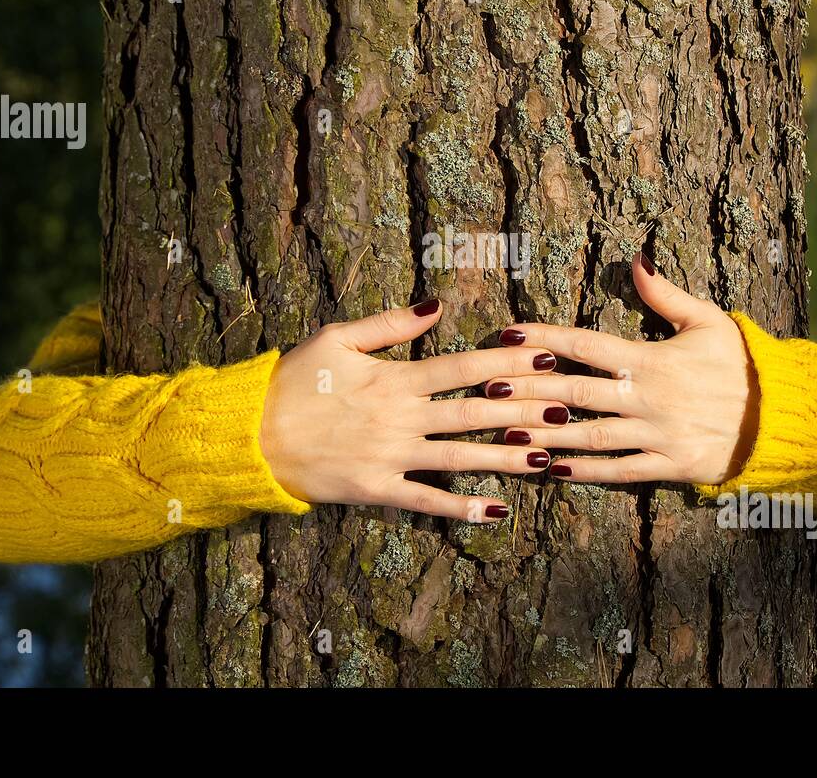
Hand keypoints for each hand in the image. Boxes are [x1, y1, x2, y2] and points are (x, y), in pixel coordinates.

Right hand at [260, 299, 570, 521]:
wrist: (249, 434)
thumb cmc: (293, 380)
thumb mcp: (337, 338)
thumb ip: (390, 324)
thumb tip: (437, 304)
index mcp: (394, 379)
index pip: (463, 368)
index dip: (507, 362)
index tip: (545, 355)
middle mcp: (400, 418)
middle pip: (474, 413)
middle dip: (523, 409)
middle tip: (568, 408)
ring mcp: (391, 456)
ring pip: (459, 458)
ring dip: (505, 459)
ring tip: (547, 458)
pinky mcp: (376, 489)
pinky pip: (425, 501)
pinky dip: (460, 508)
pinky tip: (496, 511)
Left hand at [484, 256, 760, 486]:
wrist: (785, 419)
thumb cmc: (743, 365)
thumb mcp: (709, 321)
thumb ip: (666, 295)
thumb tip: (637, 259)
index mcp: (652, 358)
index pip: (586, 344)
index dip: (544, 338)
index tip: (508, 334)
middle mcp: (648, 397)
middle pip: (575, 391)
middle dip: (527, 390)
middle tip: (485, 388)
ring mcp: (656, 435)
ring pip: (589, 435)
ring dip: (544, 435)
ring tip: (504, 435)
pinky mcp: (668, 467)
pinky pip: (618, 471)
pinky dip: (583, 471)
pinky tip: (549, 470)